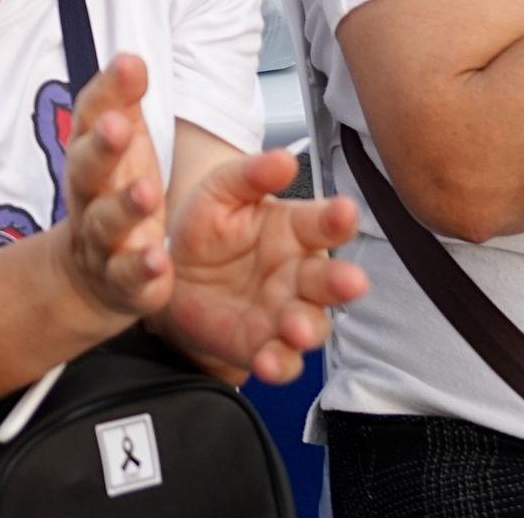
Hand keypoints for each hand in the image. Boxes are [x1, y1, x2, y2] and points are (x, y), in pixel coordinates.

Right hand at [52, 57, 176, 327]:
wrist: (88, 274)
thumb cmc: (112, 192)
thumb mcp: (121, 143)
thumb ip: (125, 101)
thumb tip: (133, 57)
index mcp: (92, 153)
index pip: (91, 116)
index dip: (108, 90)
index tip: (130, 65)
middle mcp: (89, 193)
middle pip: (86, 168)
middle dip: (101, 147)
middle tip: (119, 126)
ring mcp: (102, 238)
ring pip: (106, 222)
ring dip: (124, 206)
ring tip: (147, 192)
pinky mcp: (122, 278)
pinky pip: (128, 274)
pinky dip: (141, 268)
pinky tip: (159, 259)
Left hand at [160, 148, 367, 386]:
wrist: (172, 276)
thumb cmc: (207, 227)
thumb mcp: (219, 191)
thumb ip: (250, 175)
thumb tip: (284, 159)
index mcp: (294, 230)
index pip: (323, 223)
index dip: (337, 219)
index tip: (346, 212)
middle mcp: (299, 274)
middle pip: (329, 279)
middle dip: (342, 282)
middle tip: (352, 282)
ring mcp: (285, 313)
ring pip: (312, 324)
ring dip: (308, 329)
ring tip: (297, 330)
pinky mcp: (264, 346)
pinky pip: (281, 360)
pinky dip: (279, 364)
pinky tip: (268, 363)